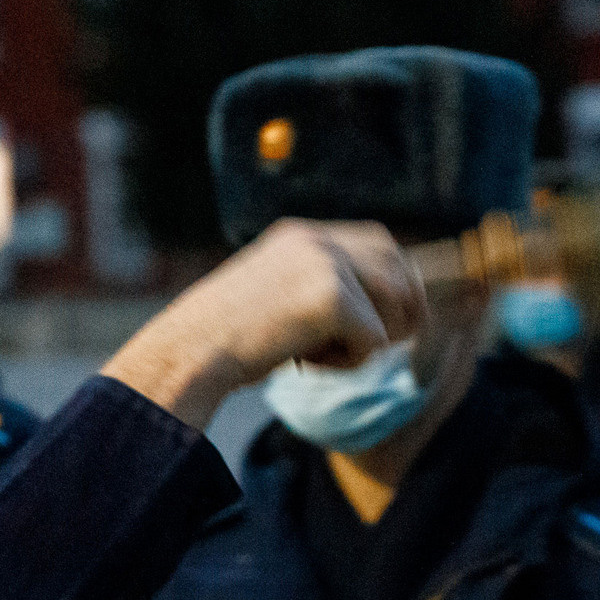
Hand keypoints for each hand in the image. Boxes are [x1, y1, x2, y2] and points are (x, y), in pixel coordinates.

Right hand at [101, 219, 423, 431]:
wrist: (191, 352)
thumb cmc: (224, 340)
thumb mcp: (275, 298)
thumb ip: (319, 289)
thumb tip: (381, 309)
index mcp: (301, 236)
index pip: (379, 240)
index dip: (398, 277)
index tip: (400, 314)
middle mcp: (316, 240)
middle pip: (396, 263)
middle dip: (408, 304)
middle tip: (396, 341)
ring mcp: (325, 264)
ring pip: (391, 303)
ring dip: (368, 341)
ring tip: (320, 356)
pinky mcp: (331, 297)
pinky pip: (374, 340)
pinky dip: (349, 364)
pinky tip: (307, 363)